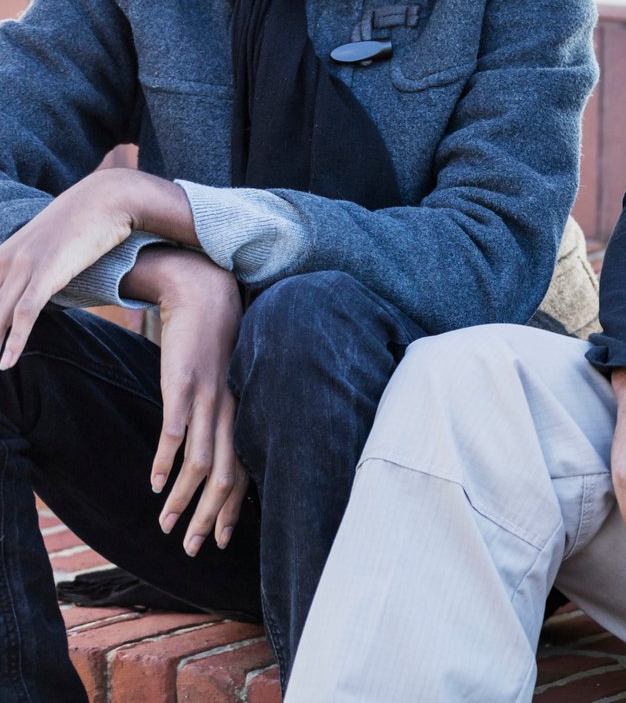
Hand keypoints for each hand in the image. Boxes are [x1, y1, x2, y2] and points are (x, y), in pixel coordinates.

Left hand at [0, 170, 143, 368]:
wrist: (109, 196)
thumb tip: (40, 281)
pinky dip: (14, 341)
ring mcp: (26, 265)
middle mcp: (7, 258)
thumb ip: (38, 262)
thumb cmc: (86, 219)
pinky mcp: (48, 272)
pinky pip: (25, 313)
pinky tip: (8, 362)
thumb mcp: (52, 243)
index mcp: (3, 253)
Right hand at [134, 249, 247, 554]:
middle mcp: (233, 412)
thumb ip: (223, 421)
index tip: (224, 541)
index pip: (246, 474)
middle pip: (227, 477)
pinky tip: (157, 483)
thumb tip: (214, 457)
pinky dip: (167, 459)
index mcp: (245, 415)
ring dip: (184, 499)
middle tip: (193, 549)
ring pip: (201, 461)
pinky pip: (177, 429)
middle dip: (210, 517)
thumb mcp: (226, 388)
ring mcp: (210, 400)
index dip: (235, 510)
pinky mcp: (184, 384)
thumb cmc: (217, 347)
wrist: (207, 298)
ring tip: (167, 525)